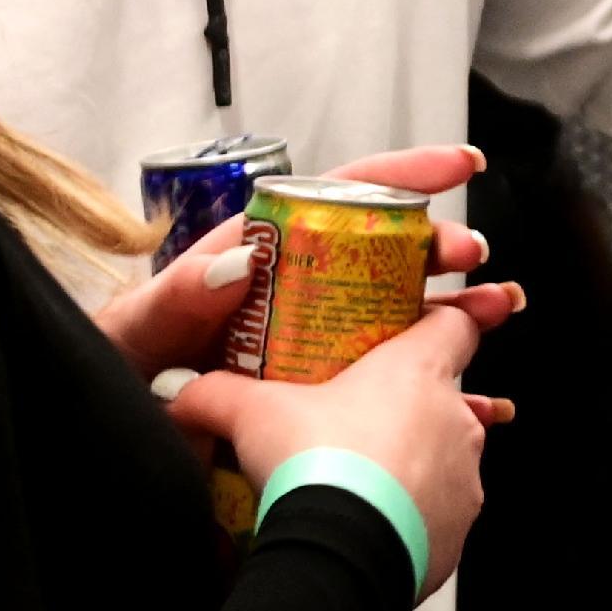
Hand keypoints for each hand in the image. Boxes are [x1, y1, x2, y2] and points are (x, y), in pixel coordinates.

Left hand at [85, 143, 500, 379]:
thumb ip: (175, 298)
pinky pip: (397, 391)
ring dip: (459, 310)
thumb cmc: (120, 379)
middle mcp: (299, 297)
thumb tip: (239, 257)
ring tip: (499, 308)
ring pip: (405, 317)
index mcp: (260, 260)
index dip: (402, 175)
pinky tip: (483, 400)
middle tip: (473, 258)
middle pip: (386, 254)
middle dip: (441, 246)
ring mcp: (318, 348)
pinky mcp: (328, 403)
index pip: (339, 198)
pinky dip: (446, 391)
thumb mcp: (135, 335)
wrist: (111, 445)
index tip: (456, 165)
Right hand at [155, 302, 497, 596]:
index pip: (454, 324)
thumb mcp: (251, 414)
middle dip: (402, 409)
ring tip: (351, 483)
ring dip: (407, 465)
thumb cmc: (313, 462)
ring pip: (441, 458)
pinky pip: (438, 513)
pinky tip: (364, 524)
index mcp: (419, 370)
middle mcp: (456, 419)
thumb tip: (179, 392)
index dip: (435, 324)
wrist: (341, 554)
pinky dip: (408, 515)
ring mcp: (465, 477)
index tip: (407, 335)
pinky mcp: (459, 529)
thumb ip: (215, 393)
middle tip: (349, 424)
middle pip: (440, 397)